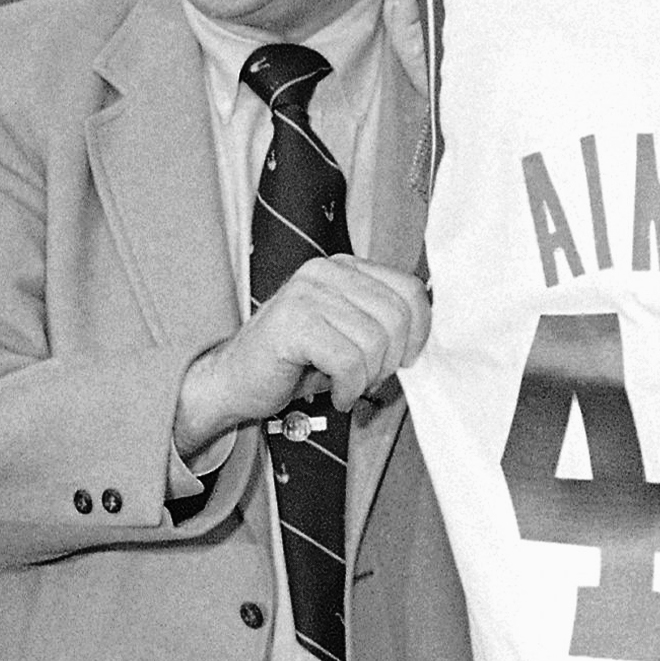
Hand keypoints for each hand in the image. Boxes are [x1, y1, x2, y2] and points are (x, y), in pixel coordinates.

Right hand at [173, 256, 428, 448]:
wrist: (232, 382)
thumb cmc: (294, 363)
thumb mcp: (347, 333)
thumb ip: (382, 323)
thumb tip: (427, 335)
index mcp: (346, 267)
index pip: (410, 289)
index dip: (420, 331)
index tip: (405, 360)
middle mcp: (327, 270)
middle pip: (398, 316)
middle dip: (390, 361)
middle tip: (367, 379)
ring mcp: (307, 293)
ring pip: (375, 341)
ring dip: (367, 377)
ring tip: (347, 385)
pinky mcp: (293, 322)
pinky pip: (348, 361)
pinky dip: (348, 387)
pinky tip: (334, 393)